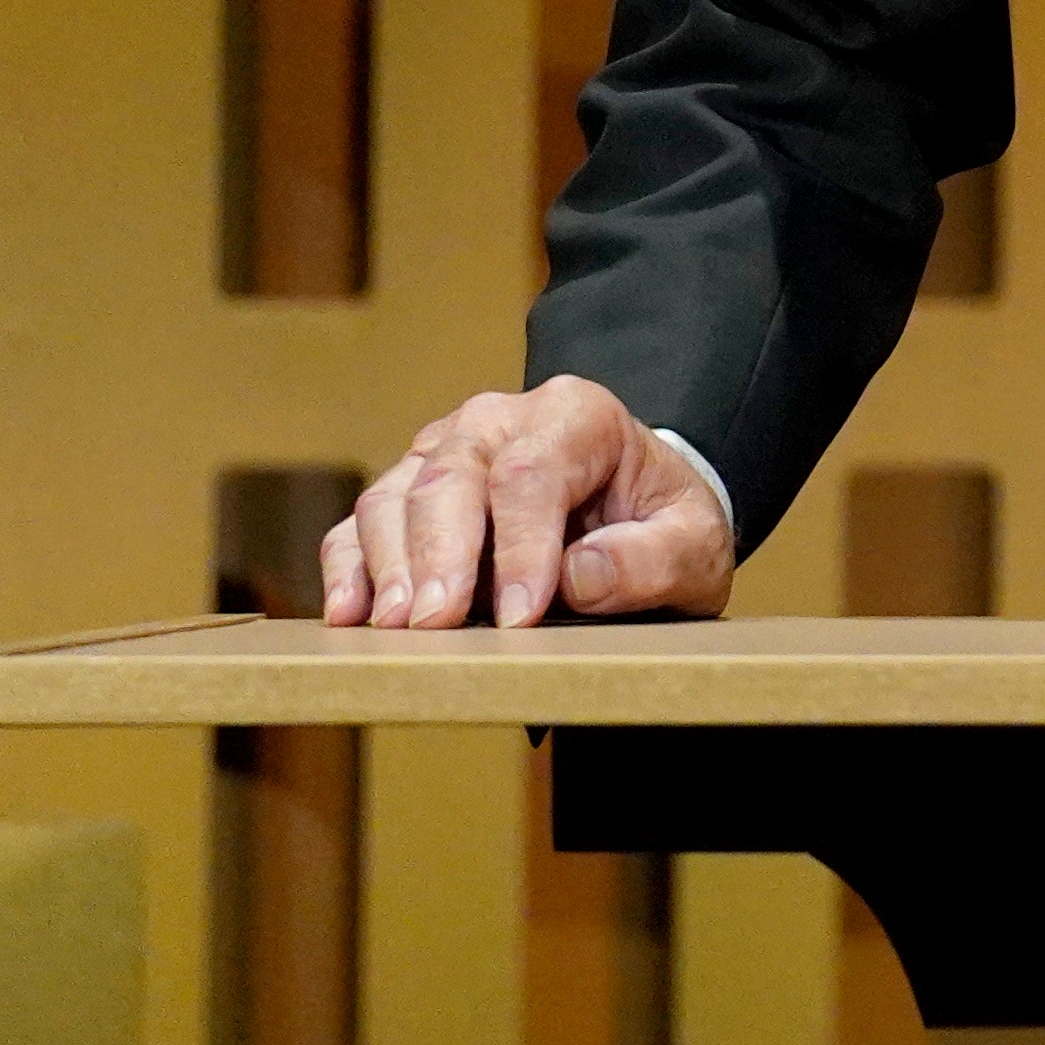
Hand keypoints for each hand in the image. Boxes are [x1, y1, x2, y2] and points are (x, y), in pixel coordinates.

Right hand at [317, 374, 734, 629]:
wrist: (637, 518)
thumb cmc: (663, 530)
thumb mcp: (695, 547)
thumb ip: (655, 559)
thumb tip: (579, 575)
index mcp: (578, 416)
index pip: (534, 473)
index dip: (521, 546)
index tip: (518, 618)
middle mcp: (501, 422)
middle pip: (452, 473)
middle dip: (440, 552)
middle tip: (433, 626)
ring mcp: (444, 454)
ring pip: (395, 495)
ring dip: (388, 562)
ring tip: (393, 628)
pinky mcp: (407, 496)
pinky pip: (359, 525)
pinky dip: (348, 567)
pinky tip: (348, 614)